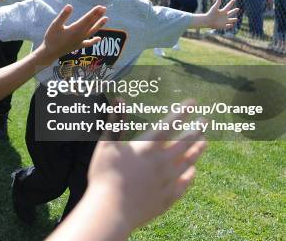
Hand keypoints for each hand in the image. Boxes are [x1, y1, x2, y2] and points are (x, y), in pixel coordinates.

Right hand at [37, 5, 107, 63]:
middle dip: (98, 16)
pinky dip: (94, 41)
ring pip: (92, 32)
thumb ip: (63, 16)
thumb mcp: (55, 25)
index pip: (87, 19)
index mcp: (75, 29)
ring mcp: (80, 41)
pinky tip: (99, 39)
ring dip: (99, 25)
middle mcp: (80, 35)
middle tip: (104, 8)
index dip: (94, 12)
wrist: (49, 53)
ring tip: (106, 18)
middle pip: (91, 24)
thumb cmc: (51, 38)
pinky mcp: (78, 46)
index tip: (100, 7)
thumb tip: (70, 6)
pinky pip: (88, 43)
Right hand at [87, 99, 206, 233]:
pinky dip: (189, 176)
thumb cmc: (104, 175)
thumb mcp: (106, 144)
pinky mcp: (166, 198)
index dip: (181, 112)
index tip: (193, 102)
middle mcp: (161, 162)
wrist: (111, 210)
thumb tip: (119, 99)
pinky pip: (183, 185)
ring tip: (205, 142)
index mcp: (146, 147)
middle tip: (205, 121)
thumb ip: (115, 122)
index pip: (169, 125)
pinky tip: (192, 172)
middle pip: (184, 143)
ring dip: (197, 151)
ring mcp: (166, 181)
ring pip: (187, 162)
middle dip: (195, 130)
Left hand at [204, 0, 237, 28]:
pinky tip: (232, 25)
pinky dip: (230, 25)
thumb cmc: (210, 14)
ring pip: (230, 20)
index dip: (231, 3)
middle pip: (230, 13)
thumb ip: (218, 3)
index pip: (228, 6)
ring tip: (236, 19)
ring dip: (233, 20)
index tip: (234, 0)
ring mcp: (224, 21)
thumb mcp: (214, 8)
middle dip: (234, 11)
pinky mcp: (223, 26)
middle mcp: (224, 16)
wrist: (206, 21)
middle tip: (237, 8)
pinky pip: (227, 26)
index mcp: (222, 11)